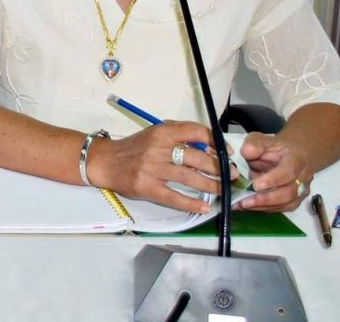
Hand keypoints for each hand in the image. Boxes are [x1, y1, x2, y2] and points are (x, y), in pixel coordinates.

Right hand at [87, 121, 238, 213]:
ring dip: (211, 185)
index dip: (216, 142)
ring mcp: (153, 169)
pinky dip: (192, 203)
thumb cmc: (135, 147)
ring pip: (189, 178)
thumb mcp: (155, 132)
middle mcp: (159, 148)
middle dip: (219, 167)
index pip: (196, 132)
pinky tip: (205, 207)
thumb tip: (208, 144)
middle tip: (232, 174)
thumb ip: (178, 134)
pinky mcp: (147, 188)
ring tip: (224, 190)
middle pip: (197, 157)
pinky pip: (174, 197)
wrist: (107, 161)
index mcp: (163, 131)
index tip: (228, 152)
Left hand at [236, 132, 312, 212]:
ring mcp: (301, 191)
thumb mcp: (263, 139)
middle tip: (245, 201)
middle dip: (265, 199)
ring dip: (263, 206)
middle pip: (288, 193)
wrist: (294, 154)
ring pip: (285, 204)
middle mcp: (302, 177)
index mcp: (296, 159)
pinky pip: (281, 208)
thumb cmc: (276, 148)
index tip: (256, 185)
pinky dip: (265, 209)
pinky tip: (249, 207)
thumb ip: (254, 144)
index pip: (288, 171)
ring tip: (242, 205)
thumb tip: (246, 152)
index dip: (273, 180)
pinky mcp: (295, 201)